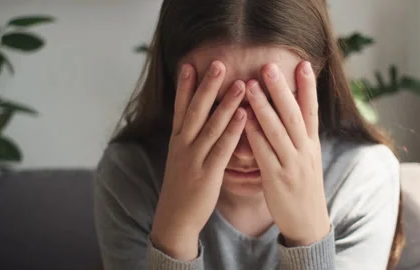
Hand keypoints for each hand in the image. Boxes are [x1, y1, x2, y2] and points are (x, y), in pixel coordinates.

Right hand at [151, 61, 246, 259]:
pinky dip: (233, 130)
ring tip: (241, 83)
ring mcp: (194, 158)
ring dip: (226, 103)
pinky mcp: (208, 173)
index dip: (185, 86)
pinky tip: (244, 115)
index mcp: (177, 141)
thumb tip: (199, 120)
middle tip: (218, 63)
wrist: (175, 218)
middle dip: (207, 86)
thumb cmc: (182, 187)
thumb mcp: (181, 158)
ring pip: (211, 126)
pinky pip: (222, 148)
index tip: (190, 63)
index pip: (180, 108)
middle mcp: (183, 145)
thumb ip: (189, 139)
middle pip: (195, 110)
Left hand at [244, 61, 329, 245]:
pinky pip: (263, 153)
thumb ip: (301, 137)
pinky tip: (242, 119)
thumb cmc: (304, 187)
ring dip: (263, 106)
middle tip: (268, 66)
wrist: (308, 222)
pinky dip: (253, 134)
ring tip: (250, 85)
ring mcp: (291, 164)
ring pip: (277, 130)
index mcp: (312, 144)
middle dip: (281, 89)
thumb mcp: (308, 159)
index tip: (303, 63)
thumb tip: (294, 113)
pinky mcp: (276, 178)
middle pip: (294, 115)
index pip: (312, 110)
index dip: (309, 87)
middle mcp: (304, 150)